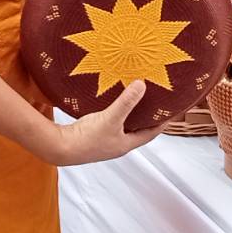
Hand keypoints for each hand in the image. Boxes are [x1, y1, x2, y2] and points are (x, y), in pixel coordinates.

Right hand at [49, 81, 167, 164]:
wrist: (61, 147)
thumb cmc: (87, 139)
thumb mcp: (111, 118)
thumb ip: (126, 102)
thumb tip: (142, 85)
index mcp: (125, 145)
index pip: (150, 134)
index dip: (161, 124)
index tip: (170, 113)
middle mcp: (117, 145)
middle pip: (138, 130)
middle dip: (146, 118)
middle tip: (154, 103)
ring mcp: (105, 141)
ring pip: (123, 127)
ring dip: (130, 115)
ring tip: (136, 100)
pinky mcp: (93, 135)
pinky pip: (110, 123)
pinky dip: (115, 114)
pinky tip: (112, 104)